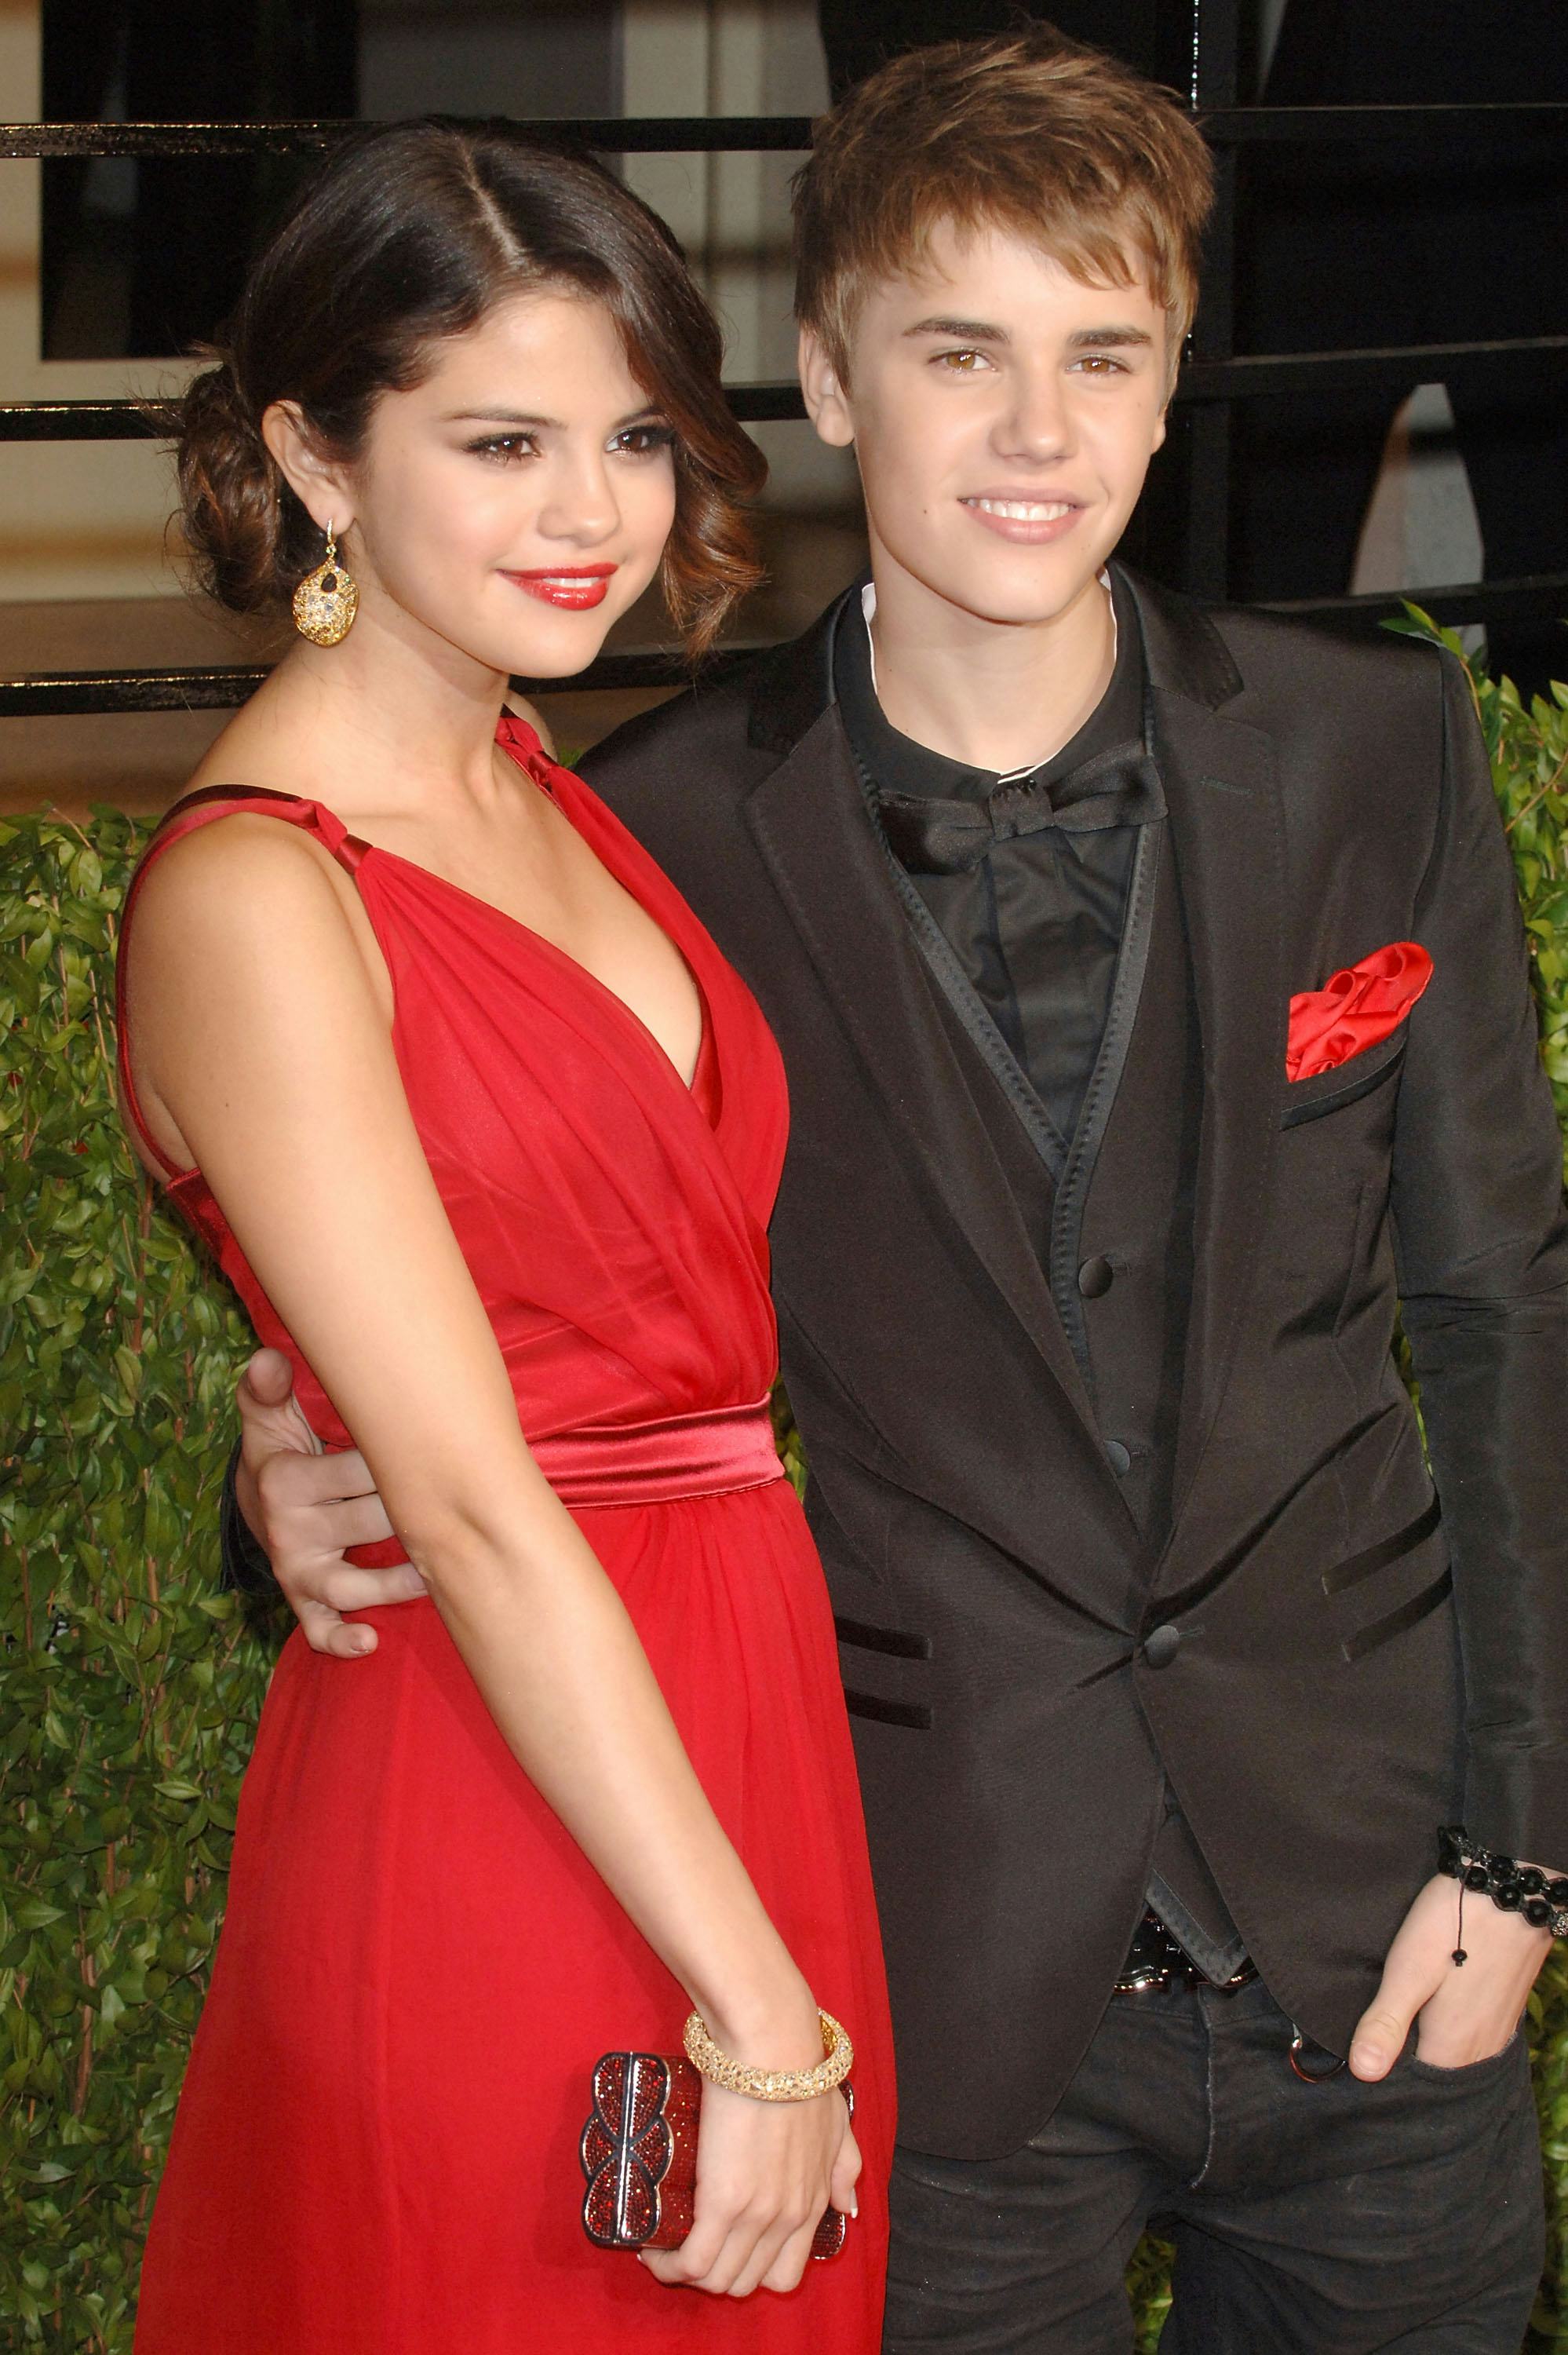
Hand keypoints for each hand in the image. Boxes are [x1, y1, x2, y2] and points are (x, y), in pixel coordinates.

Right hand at [235, 1346, 425, 1657]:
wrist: (254, 1498)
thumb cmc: (278, 1448)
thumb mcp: (268, 1416)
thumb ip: (268, 1387)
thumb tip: (271, 1360)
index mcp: (284, 1481)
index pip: (357, 1472)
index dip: (402, 1462)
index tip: (439, 1450)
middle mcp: (288, 1531)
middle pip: (368, 1525)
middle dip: (411, 1515)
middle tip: (456, 1504)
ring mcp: (296, 1571)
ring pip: (352, 1584)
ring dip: (395, 1583)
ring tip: (437, 1570)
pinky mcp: (302, 1600)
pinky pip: (319, 1630)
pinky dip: (341, 1640)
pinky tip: (371, 1642)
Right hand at [639, 2080, 860, 2298]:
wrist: (773, 2045)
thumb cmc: (801, 2072)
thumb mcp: (837, 2122)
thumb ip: (846, 2167)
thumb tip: (849, 2208)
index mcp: (813, 2203)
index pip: (783, 2275)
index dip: (750, 2271)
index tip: (724, 2249)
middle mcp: (787, 2219)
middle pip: (745, 2283)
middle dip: (714, 2273)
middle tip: (687, 2244)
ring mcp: (756, 2215)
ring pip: (717, 2281)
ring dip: (686, 2274)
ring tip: (664, 2248)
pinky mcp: (722, 2201)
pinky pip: (693, 2263)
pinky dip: (669, 2264)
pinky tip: (652, 2248)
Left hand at [1349, 1869, 1551, 2078]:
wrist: (1509, 1889)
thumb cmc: (1453, 1926)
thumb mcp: (1408, 1970)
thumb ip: (1387, 2023)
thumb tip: (1363, 2074)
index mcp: (1453, 2049)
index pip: (1413, 2086)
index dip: (1383, 2073)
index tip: (1361, 2057)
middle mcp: (1480, 2051)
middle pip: (1434, 2073)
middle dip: (1404, 2063)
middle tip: (1374, 2036)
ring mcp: (1496, 2032)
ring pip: (1453, 2057)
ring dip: (1426, 2047)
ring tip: (1395, 2024)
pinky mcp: (1503, 2012)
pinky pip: (1471, 2039)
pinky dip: (1447, 2034)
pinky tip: (1430, 2011)